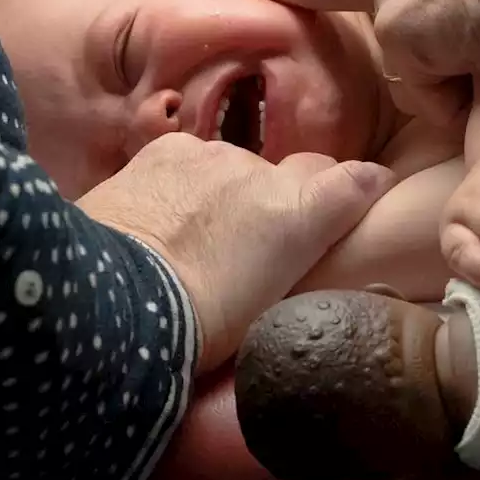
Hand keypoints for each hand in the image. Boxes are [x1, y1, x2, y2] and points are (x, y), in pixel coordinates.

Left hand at [77, 133, 393, 374]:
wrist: (112, 303)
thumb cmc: (200, 329)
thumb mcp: (269, 309)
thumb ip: (299, 263)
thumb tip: (307, 250)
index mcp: (300, 216)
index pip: (356, 180)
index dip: (361, 187)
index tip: (367, 194)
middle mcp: (265, 173)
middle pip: (294, 172)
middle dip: (288, 196)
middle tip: (263, 240)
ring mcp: (212, 156)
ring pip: (238, 166)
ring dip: (230, 192)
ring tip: (199, 236)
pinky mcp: (164, 151)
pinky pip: (190, 161)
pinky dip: (185, 183)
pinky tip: (162, 215)